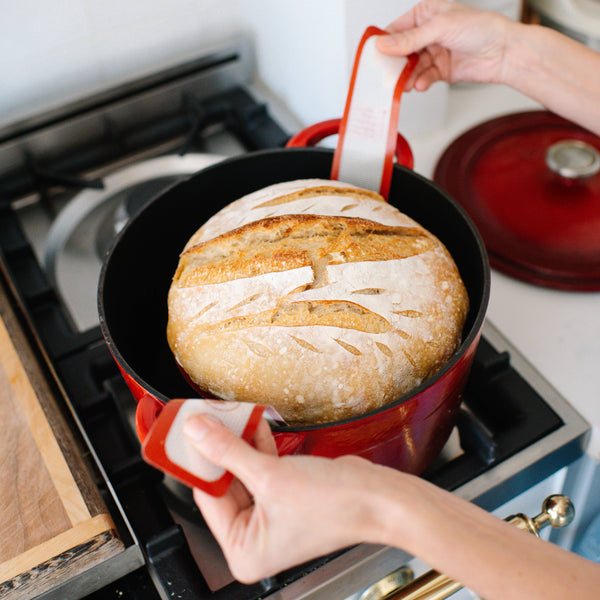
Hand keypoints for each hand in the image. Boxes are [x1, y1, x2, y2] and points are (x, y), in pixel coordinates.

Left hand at [183, 415, 388, 582]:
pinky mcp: (285, 494)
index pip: (207, 496)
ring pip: (241, 471)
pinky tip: (249, 421)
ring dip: (237, 441)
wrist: (380, 496)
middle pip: (223, 483)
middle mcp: (254, 536)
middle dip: (217, 447)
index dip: (196, 461)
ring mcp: (270, 514)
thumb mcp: (271, 476)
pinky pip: (260, 466)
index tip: (184, 432)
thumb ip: (228, 451)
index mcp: (243, 550)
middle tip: (204, 417)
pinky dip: (256, 444)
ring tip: (224, 413)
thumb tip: (196, 433)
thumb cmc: (337, 505)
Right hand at [376, 0, 512, 90]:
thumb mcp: (440, 28)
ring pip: (411, 68)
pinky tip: (422, 85)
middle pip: (400, 52)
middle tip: (387, 76)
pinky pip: (423, 78)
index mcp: (425, 14)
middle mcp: (427, 33)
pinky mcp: (440, 71)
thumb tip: (383, 44)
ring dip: (408, 77)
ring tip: (406, 84)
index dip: (384, 44)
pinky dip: (421, 82)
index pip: (396, 29)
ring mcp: (433, 53)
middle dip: (395, 65)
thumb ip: (410, 39)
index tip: (374, 58)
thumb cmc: (481, 28)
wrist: (504, 52)